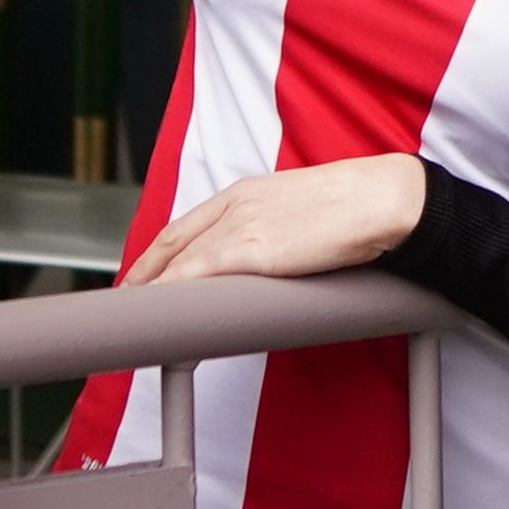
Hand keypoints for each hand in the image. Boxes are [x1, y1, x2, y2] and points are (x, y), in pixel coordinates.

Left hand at [123, 153, 423, 288]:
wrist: (382, 199)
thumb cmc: (358, 207)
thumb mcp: (304, 212)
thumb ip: (279, 230)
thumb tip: (277, 258)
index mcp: (247, 192)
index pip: (187, 225)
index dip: (159, 252)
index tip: (145, 273)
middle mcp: (236, 205)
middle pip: (173, 242)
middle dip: (144, 272)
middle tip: (126, 299)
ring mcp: (242, 226)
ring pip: (180, 260)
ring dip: (154, 289)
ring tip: (135, 315)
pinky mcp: (253, 250)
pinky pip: (197, 273)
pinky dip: (173, 291)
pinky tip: (161, 310)